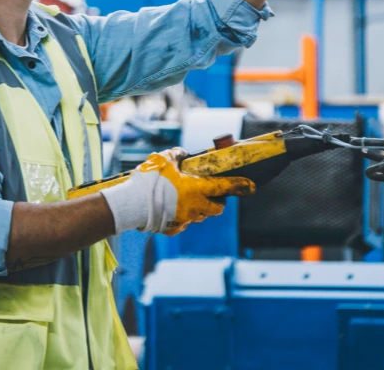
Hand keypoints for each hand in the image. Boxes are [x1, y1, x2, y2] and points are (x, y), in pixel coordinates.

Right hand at [100, 147, 254, 235]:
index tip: (251, 185)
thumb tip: (183, 154)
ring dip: (199, 208)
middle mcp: (196, 207)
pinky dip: (181, 215)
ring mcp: (185, 220)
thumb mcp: (163, 159)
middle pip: (218, 208)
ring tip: (185, 197)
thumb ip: (177, 155)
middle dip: (218, 201)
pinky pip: (183, 222)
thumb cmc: (149, 180)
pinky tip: (170, 207)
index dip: (241, 185)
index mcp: (197, 189)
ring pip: (201, 215)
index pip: (225, 187)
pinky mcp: (174, 229)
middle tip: (211, 192)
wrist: (132, 204)